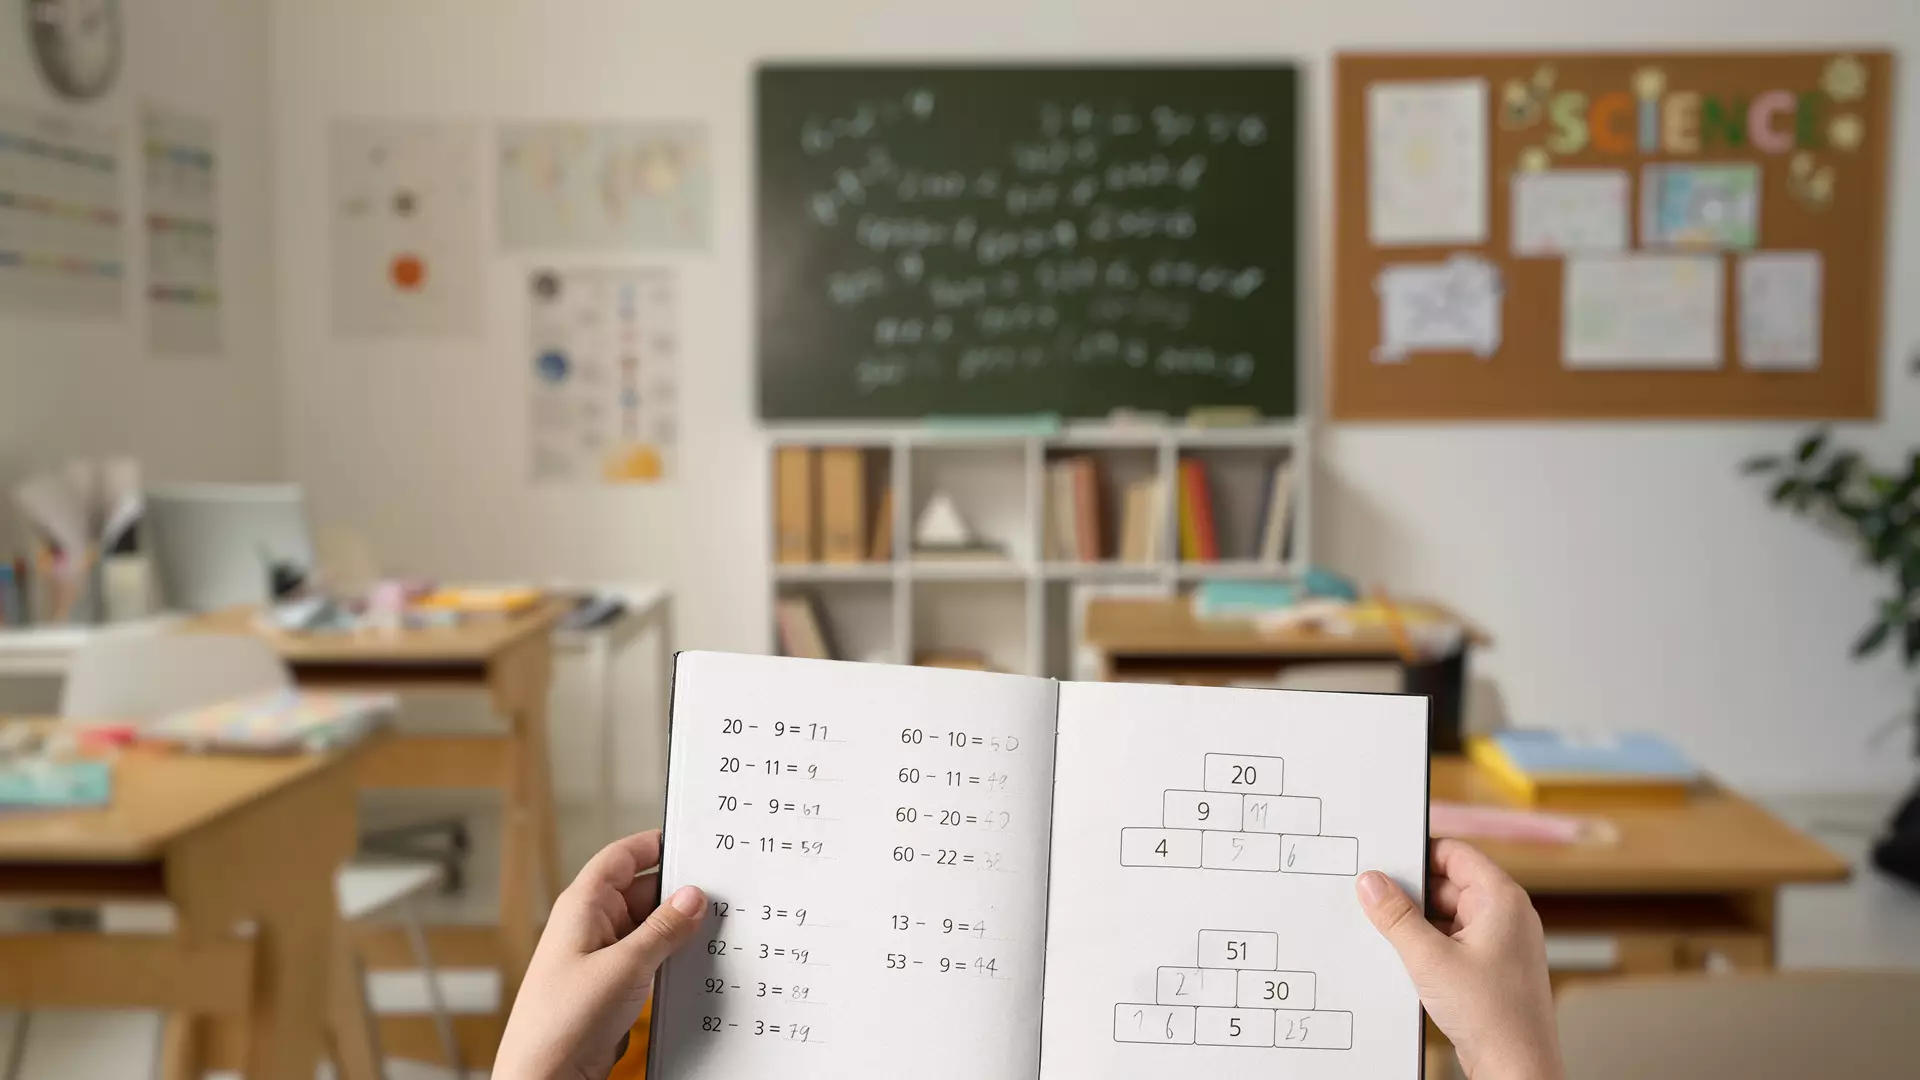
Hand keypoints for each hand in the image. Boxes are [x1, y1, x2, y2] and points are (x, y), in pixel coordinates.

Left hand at [495, 831, 706, 1079]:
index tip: (694, 842)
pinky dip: (671, 955)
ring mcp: (603, 955)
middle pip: (642, 890)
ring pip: (649, 926)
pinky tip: (694, 961)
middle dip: (677, 893)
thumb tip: (692, 897)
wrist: (545, 1076)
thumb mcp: (624, 967)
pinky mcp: (613, 983)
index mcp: (583, 905)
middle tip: (717, 894)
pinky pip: (649, 956)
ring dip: (676, 929)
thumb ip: (663, 929)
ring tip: (710, 929)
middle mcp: (592, 924)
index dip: (656, 844)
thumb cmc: (562, 1021)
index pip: (622, 855)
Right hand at [1356, 839, 1562, 1079]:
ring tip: (1389, 936)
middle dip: (1412, 894)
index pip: (1455, 853)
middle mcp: (1505, 916)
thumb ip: (1396, 916)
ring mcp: (1499, 943)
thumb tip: (1371, 882)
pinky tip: (1406, 960)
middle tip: (1375, 902)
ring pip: (1447, 915)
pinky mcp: (1490, 968)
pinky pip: (1453, 941)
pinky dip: (1429, 946)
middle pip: (1448, 884)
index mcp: (1502, 899)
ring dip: (1418, 924)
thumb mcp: (1429, 958)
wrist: (1516, 1068)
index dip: (1418, 853)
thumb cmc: (1492, 1015)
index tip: (1384, 860)